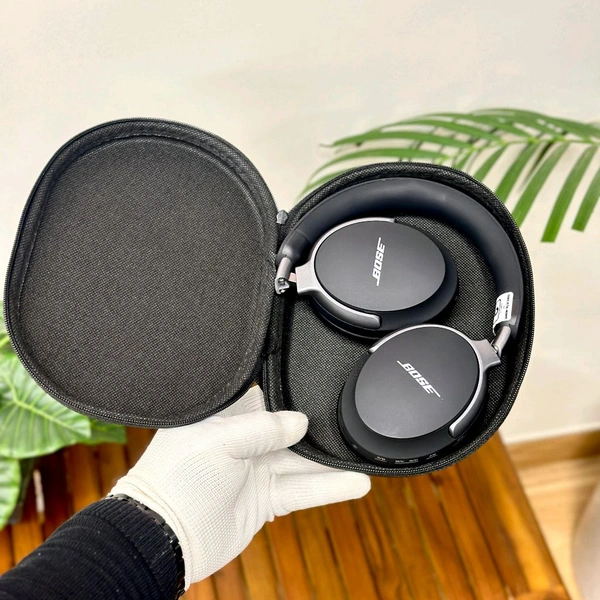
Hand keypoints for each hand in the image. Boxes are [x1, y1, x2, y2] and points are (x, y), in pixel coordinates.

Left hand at [111, 387, 370, 586]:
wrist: (161, 536)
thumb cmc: (176, 478)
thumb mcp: (218, 440)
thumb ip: (262, 428)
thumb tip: (300, 421)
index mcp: (224, 417)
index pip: (264, 396)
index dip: (290, 391)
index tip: (319, 382)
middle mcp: (241, 441)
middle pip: (288, 429)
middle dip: (316, 427)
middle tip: (349, 417)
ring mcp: (253, 471)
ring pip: (300, 461)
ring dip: (330, 461)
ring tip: (362, 453)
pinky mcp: (263, 499)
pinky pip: (300, 489)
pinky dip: (327, 487)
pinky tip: (355, 482)